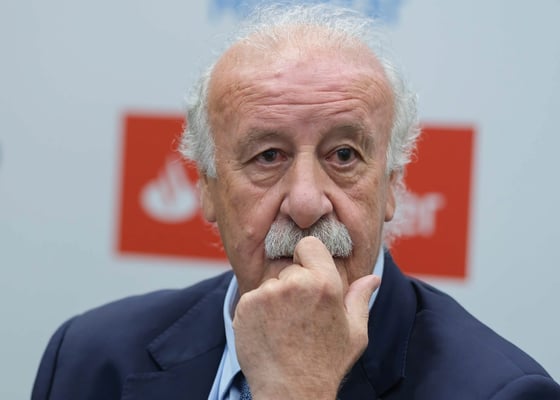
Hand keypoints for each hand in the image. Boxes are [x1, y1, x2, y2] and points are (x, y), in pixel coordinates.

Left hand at [233, 236, 379, 399]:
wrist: (291, 392)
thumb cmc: (326, 364)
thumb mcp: (354, 333)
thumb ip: (360, 299)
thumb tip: (372, 279)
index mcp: (324, 284)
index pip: (309, 245)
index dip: (309, 259)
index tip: (310, 275)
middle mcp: (294, 284)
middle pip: (289, 268)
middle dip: (294, 285)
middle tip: (300, 315)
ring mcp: (266, 294)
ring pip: (270, 284)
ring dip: (275, 299)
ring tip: (285, 328)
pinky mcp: (245, 306)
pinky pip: (252, 298)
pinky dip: (257, 311)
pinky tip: (269, 332)